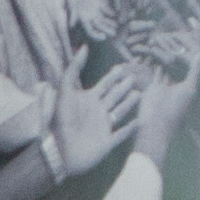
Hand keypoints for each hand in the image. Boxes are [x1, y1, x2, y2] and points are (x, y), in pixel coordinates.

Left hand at [52, 61, 143, 185]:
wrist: (59, 152)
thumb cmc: (60, 121)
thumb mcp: (65, 91)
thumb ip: (73, 69)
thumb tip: (83, 47)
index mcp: (88, 100)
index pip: (105, 84)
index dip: (113, 76)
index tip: (123, 66)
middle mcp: (97, 111)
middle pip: (115, 96)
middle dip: (124, 87)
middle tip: (136, 77)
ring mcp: (103, 127)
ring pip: (120, 112)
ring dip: (130, 104)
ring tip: (140, 94)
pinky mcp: (107, 142)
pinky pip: (122, 134)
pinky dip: (131, 128)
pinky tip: (140, 121)